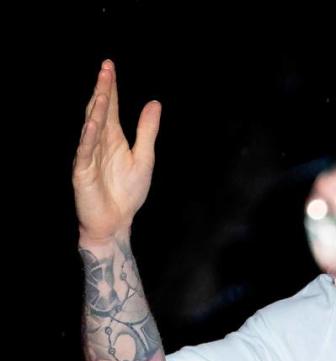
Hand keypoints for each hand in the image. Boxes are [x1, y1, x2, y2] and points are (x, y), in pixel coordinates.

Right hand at [73, 59, 161, 242]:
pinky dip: (88, 139)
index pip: (110, 107)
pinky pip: (85, 153)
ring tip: (101, 91)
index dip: (110, 87)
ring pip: (91, 128)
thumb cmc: (128, 192)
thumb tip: (154, 103)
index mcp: (113, 138)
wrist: (116, 222)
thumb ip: (147, 131)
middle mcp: (98, 143)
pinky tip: (92, 124)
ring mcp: (88, 156)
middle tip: (106, 68)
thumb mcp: (144, 158)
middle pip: (99, 111)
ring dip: (95, 110)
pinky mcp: (83, 173)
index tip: (109, 66)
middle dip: (102, 90)